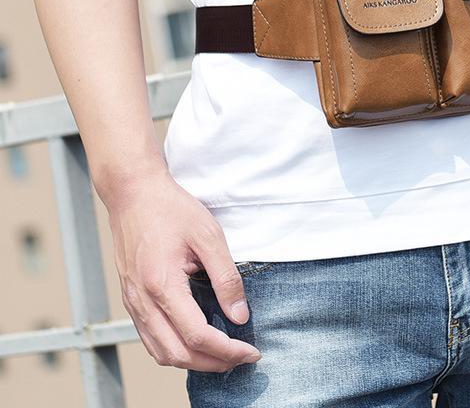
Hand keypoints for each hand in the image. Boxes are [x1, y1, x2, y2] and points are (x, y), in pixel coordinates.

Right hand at [106, 165, 262, 371]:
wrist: (133, 193)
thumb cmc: (171, 209)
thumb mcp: (209, 236)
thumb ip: (226, 278)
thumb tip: (240, 315)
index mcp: (162, 286)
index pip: (197, 335)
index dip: (228, 350)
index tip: (252, 352)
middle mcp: (142, 301)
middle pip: (178, 354)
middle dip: (214, 363)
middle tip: (242, 358)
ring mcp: (133, 303)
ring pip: (161, 353)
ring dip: (193, 361)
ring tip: (223, 355)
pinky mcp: (131, 299)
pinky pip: (151, 339)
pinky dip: (175, 350)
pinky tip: (196, 342)